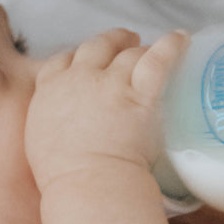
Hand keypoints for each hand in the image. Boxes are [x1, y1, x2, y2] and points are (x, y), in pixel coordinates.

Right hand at [25, 28, 188, 189]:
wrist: (87, 185)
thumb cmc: (64, 177)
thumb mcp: (41, 141)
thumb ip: (51, 122)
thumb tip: (64, 126)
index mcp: (50, 91)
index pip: (61, 61)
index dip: (77, 56)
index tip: (87, 60)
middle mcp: (80, 79)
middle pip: (97, 46)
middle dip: (112, 41)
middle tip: (125, 41)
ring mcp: (111, 83)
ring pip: (128, 53)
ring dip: (140, 48)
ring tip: (151, 47)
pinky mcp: (140, 94)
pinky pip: (158, 59)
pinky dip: (171, 45)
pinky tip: (182, 38)